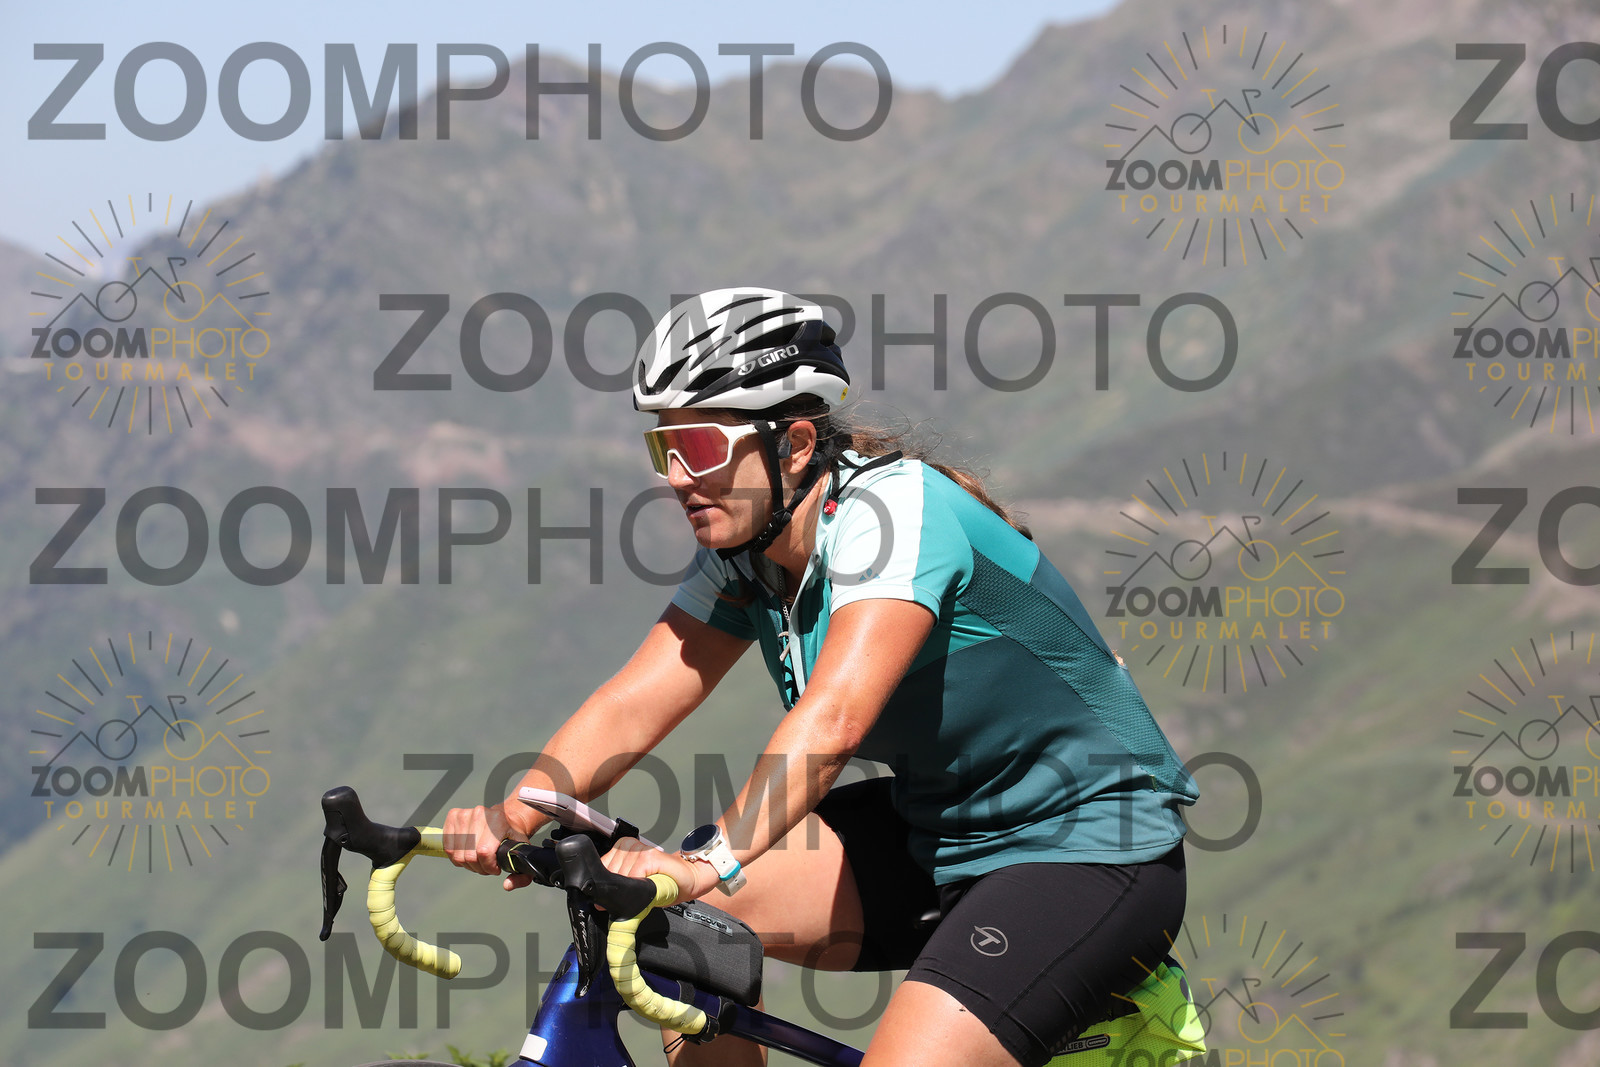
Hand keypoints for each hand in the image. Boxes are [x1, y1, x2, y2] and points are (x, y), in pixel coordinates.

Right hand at [443, 803, 533, 890]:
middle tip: (487, 865)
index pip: (484, 852)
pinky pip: (448, 847)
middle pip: (469, 856)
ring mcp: (464, 814)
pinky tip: (467, 853)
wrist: (505, 816)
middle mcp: (480, 814)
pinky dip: (456, 856)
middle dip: (478, 867)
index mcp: (498, 820)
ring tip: (478, 860)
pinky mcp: (453, 816)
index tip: (495, 868)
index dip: (488, 867)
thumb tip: (507, 885)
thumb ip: (522, 876)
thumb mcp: (522, 853)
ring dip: (467, 864)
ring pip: (457, 854)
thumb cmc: (512, 835)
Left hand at [600, 836, 717, 904]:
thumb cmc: (663, 882)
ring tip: (646, 887)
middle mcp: (629, 845)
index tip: (614, 895)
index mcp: (622, 848)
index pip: (601, 868)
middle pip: (610, 874)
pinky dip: (639, 887)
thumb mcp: (635, 883)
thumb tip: (598, 900)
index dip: (606, 885)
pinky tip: (651, 885)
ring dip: (632, 889)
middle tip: (636, 892)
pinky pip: (634, 877)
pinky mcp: (649, 856)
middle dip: (619, 890)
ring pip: (621, 877)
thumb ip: (618, 883)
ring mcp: (640, 849)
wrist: (688, 879)